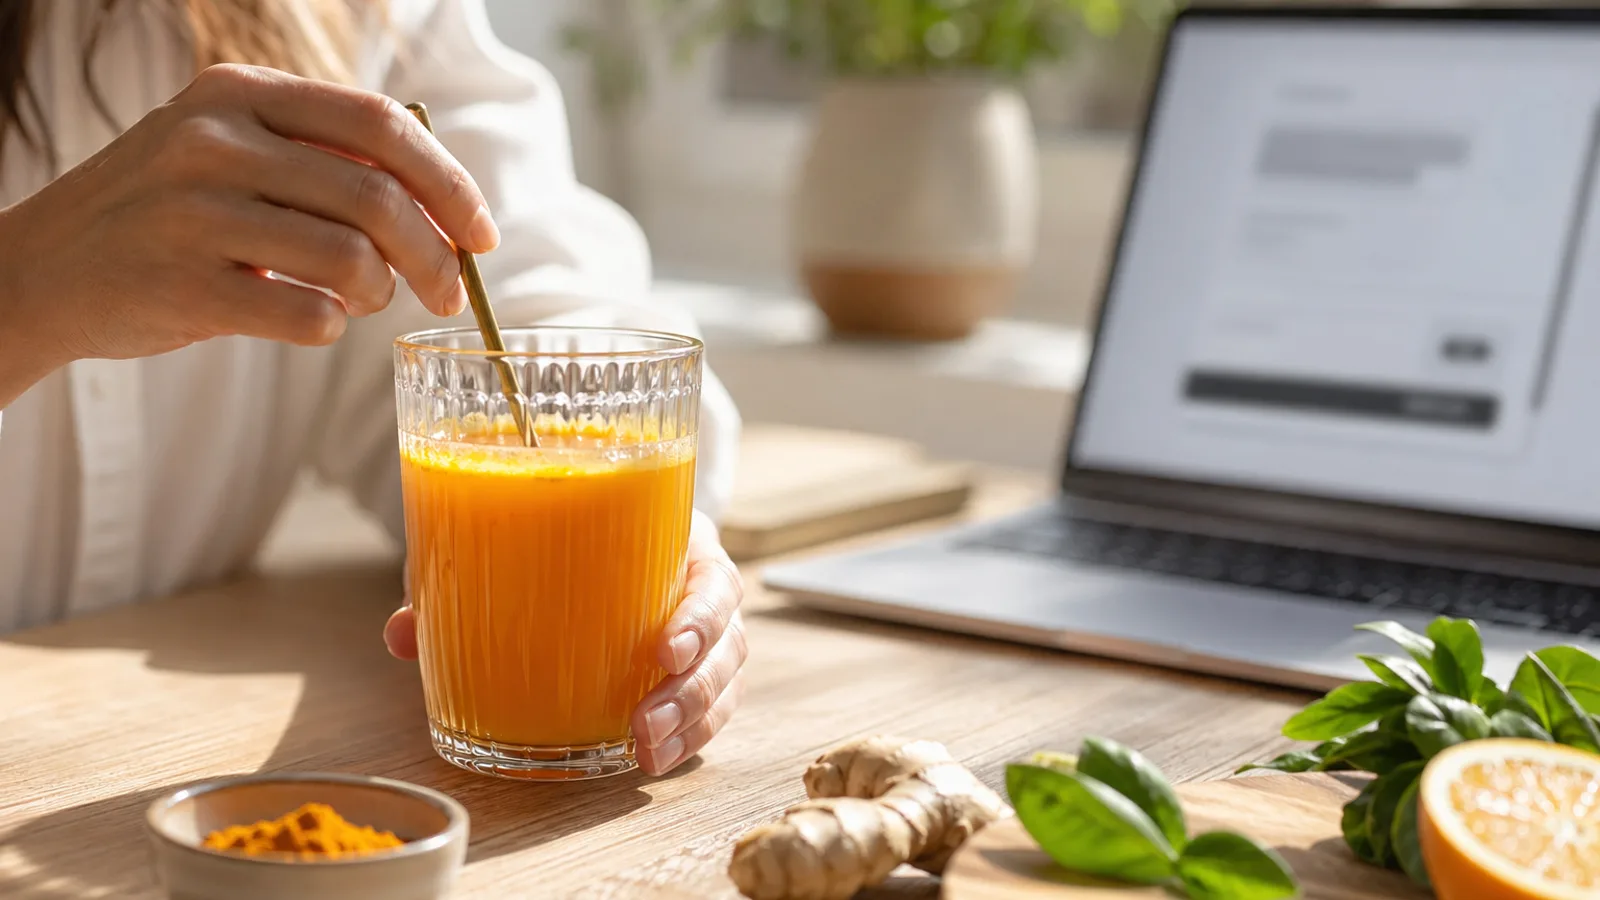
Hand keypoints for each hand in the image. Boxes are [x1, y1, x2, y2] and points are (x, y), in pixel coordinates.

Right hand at [0, 64, 494, 403]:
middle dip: (435, 256)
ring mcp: (192, 211)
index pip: (383, 124)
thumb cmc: (171, 215)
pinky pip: (308, 315)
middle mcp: (213, 140)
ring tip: (361, 300)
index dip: (449, 184)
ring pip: (351, 259)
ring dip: (379, 294)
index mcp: (241, 93)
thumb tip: (445, 204)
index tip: (481, 234)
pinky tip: (312, 319)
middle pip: (378, 198)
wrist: (45, 270)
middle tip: (448, 292)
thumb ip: (325, 161)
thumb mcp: (234, 154)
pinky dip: (332, 328)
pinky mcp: (181, 285)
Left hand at [384, 510, 748, 775]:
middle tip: (642, 724)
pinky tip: (656, 759)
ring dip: (693, 724)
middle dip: (693, 690)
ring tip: (647, 753)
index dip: (701, 616)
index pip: (713, 577)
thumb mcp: (520, 541)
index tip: (662, 649)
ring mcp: (708, 634)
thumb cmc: (565, 533)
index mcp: (680, 541)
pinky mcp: (697, 671)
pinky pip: (713, 709)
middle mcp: (703, 587)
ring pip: (726, 683)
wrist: (597, 527)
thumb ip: (466, 579)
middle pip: (729, 642)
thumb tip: (402, 635)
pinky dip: (690, 738)